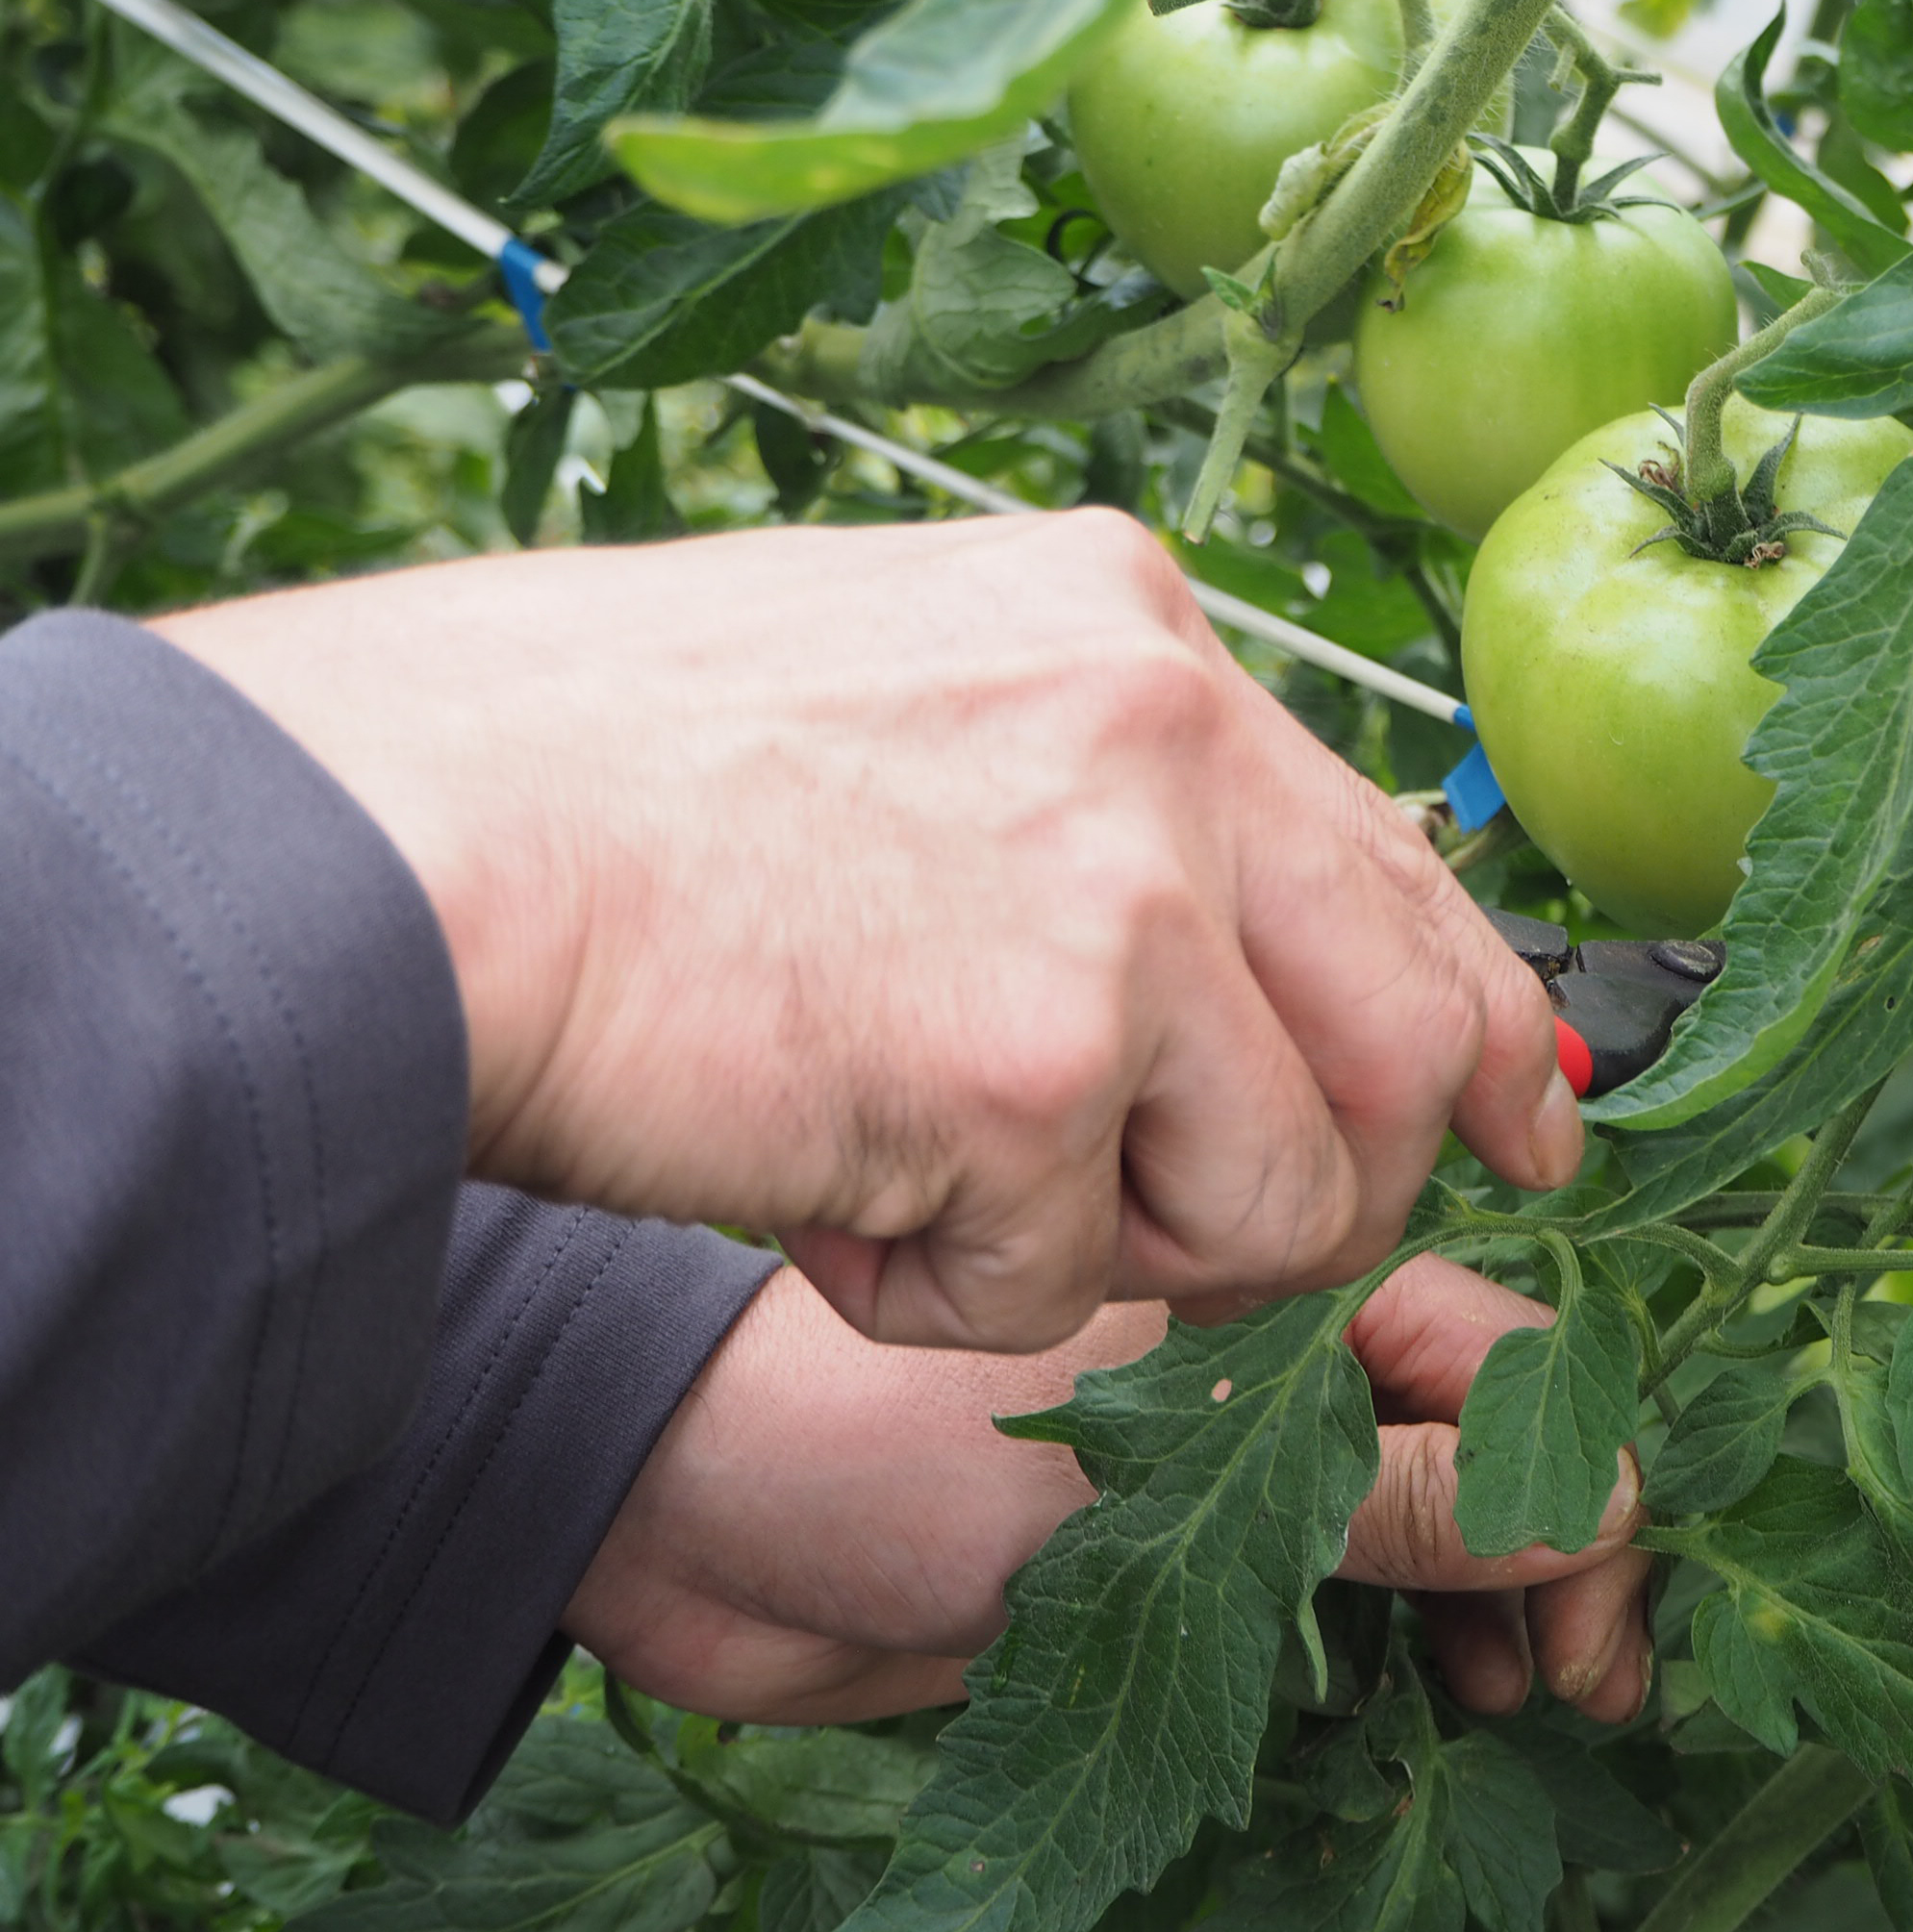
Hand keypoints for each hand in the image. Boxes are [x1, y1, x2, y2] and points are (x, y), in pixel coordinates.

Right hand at [156, 515, 1578, 1350]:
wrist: (377, 849)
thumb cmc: (582, 790)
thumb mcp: (903, 703)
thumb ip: (1101, 804)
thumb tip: (1269, 947)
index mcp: (1134, 629)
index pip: (1402, 866)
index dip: (1473, 1033)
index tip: (1515, 1134)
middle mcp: (1165, 729)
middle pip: (1420, 1046)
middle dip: (1337, 1196)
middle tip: (1199, 1256)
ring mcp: (1118, 891)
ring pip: (1287, 1199)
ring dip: (1116, 1262)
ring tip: (928, 1195)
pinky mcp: (1037, 1063)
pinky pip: (1070, 1290)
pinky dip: (944, 1301)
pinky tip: (817, 1204)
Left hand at [565, 1256, 1651, 1726]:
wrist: (669, 1518)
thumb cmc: (867, 1443)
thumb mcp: (1143, 1483)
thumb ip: (1372, 1496)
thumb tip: (1595, 1503)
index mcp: (1272, 1282)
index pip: (1499, 1363)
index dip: (1580, 1486)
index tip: (1609, 1613)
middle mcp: (1266, 1359)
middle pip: (1481, 1445)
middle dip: (1557, 1558)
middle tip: (1587, 1686)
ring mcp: (1215, 1456)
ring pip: (1413, 1521)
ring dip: (1487, 1604)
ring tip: (1520, 1702)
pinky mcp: (1155, 1550)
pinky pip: (1317, 1587)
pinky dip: (1393, 1638)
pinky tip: (1424, 1701)